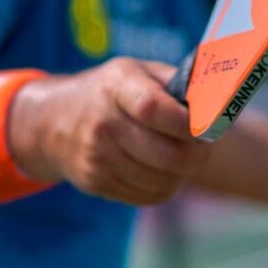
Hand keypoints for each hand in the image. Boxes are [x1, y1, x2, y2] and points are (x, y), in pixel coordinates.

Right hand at [9, 58, 209, 205]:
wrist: (52, 122)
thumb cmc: (109, 93)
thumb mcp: (136, 72)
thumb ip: (174, 82)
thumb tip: (215, 102)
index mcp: (116, 86)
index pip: (154, 109)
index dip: (187, 123)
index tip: (204, 125)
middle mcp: (103, 123)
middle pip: (165, 153)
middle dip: (196, 154)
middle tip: (204, 147)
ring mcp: (97, 157)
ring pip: (161, 179)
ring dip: (182, 172)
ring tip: (183, 156)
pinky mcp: (97, 183)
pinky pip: (148, 195)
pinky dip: (165, 186)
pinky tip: (163, 170)